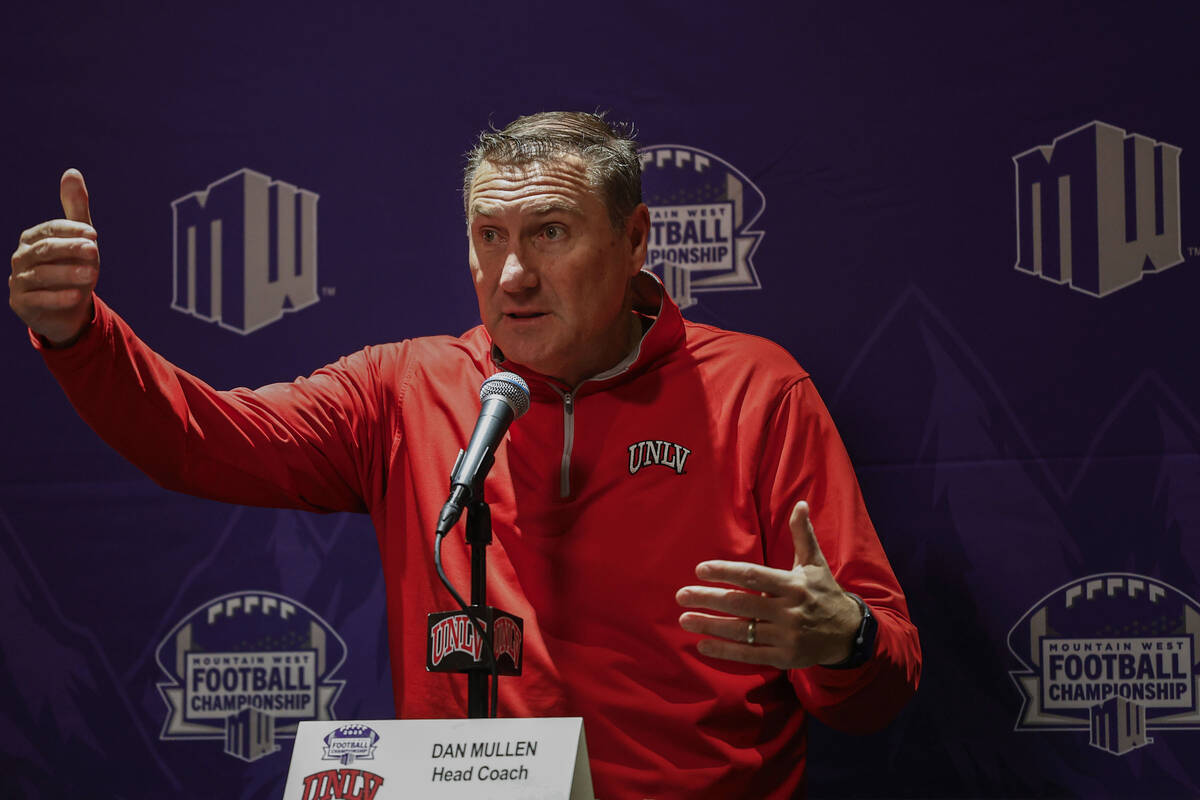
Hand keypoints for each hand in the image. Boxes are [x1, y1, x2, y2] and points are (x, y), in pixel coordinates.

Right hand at [10, 169, 98, 346]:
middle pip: (45, 250)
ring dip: (67, 273)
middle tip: (95, 251)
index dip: (71, 231)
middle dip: (70, 249)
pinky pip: (38, 299)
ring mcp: (18, 280)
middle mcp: (21, 257)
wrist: (67, 310)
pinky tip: (76, 296)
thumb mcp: (78, 239)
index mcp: (32, 238)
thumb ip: (75, 208)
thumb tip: (72, 172)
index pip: (50, 229)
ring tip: (92, 274)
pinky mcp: (21, 303)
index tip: (94, 235)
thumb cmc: (72, 268)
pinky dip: (57, 297)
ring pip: (41, 274)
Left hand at [676, 501, 862, 668]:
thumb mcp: (815, 563)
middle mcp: (789, 611)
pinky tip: (702, 645)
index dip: (725, 572)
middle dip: (708, 599)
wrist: (848, 633)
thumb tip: (800, 504)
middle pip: (741, 603)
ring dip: (710, 625)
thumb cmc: (824, 593)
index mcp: (793, 585)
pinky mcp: (784, 658)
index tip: (700, 570)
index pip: (753, 576)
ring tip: (684, 618)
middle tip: (681, 595)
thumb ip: (803, 535)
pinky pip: (749, 655)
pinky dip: (724, 651)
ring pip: (741, 630)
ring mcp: (786, 636)